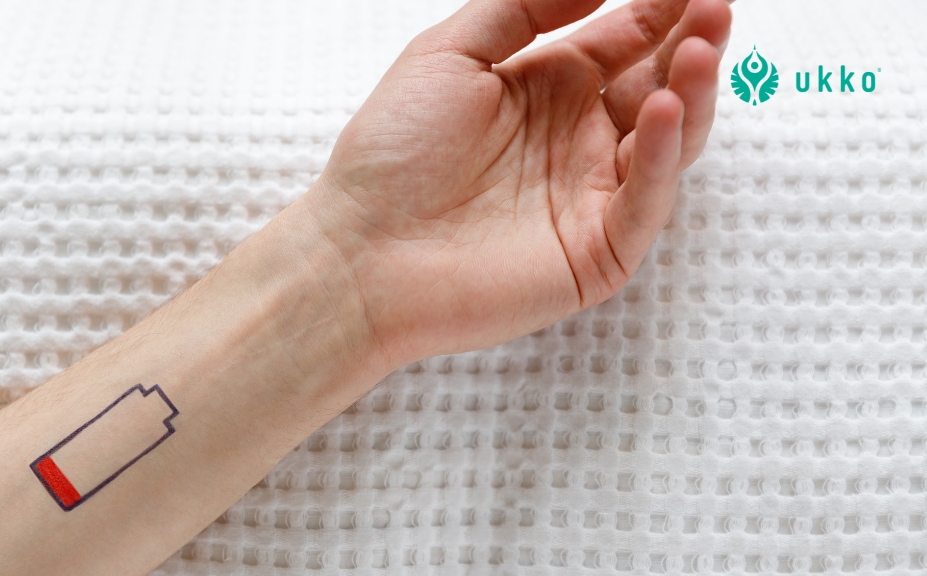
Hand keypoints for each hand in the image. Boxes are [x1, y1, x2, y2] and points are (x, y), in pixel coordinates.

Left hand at [302, 0, 731, 365]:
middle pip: (657, 85)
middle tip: (715, 4)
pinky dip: (656, 157)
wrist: (359, 253)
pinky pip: (642, 202)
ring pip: (665, 142)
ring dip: (690, 93)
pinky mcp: (596, 253)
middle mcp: (576, 141)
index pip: (623, 41)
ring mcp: (590, 198)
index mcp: (547, 91)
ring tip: (702, 47)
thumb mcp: (451, 54)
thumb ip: (521, 8)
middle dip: (691, 43)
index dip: (658, 7)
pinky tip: (658, 110)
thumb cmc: (391, 155)